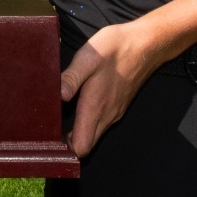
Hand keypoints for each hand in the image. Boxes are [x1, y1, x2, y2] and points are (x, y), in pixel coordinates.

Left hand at [60, 21, 160, 157]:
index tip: (51, 141)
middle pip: (87, 144)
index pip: (82, 147)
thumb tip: (58, 97)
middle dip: (69, 144)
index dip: (66, 151)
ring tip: (60, 118)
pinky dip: (89, 122)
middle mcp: (106, 116)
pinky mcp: (118, 105)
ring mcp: (114, 112)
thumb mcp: (88, 58)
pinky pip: (101, 123)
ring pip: (94, 133)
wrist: (145, 45)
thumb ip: (71, 78)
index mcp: (95, 108)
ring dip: (79, 132)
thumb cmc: (116, 49)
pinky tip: (79, 105)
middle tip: (50, 130)